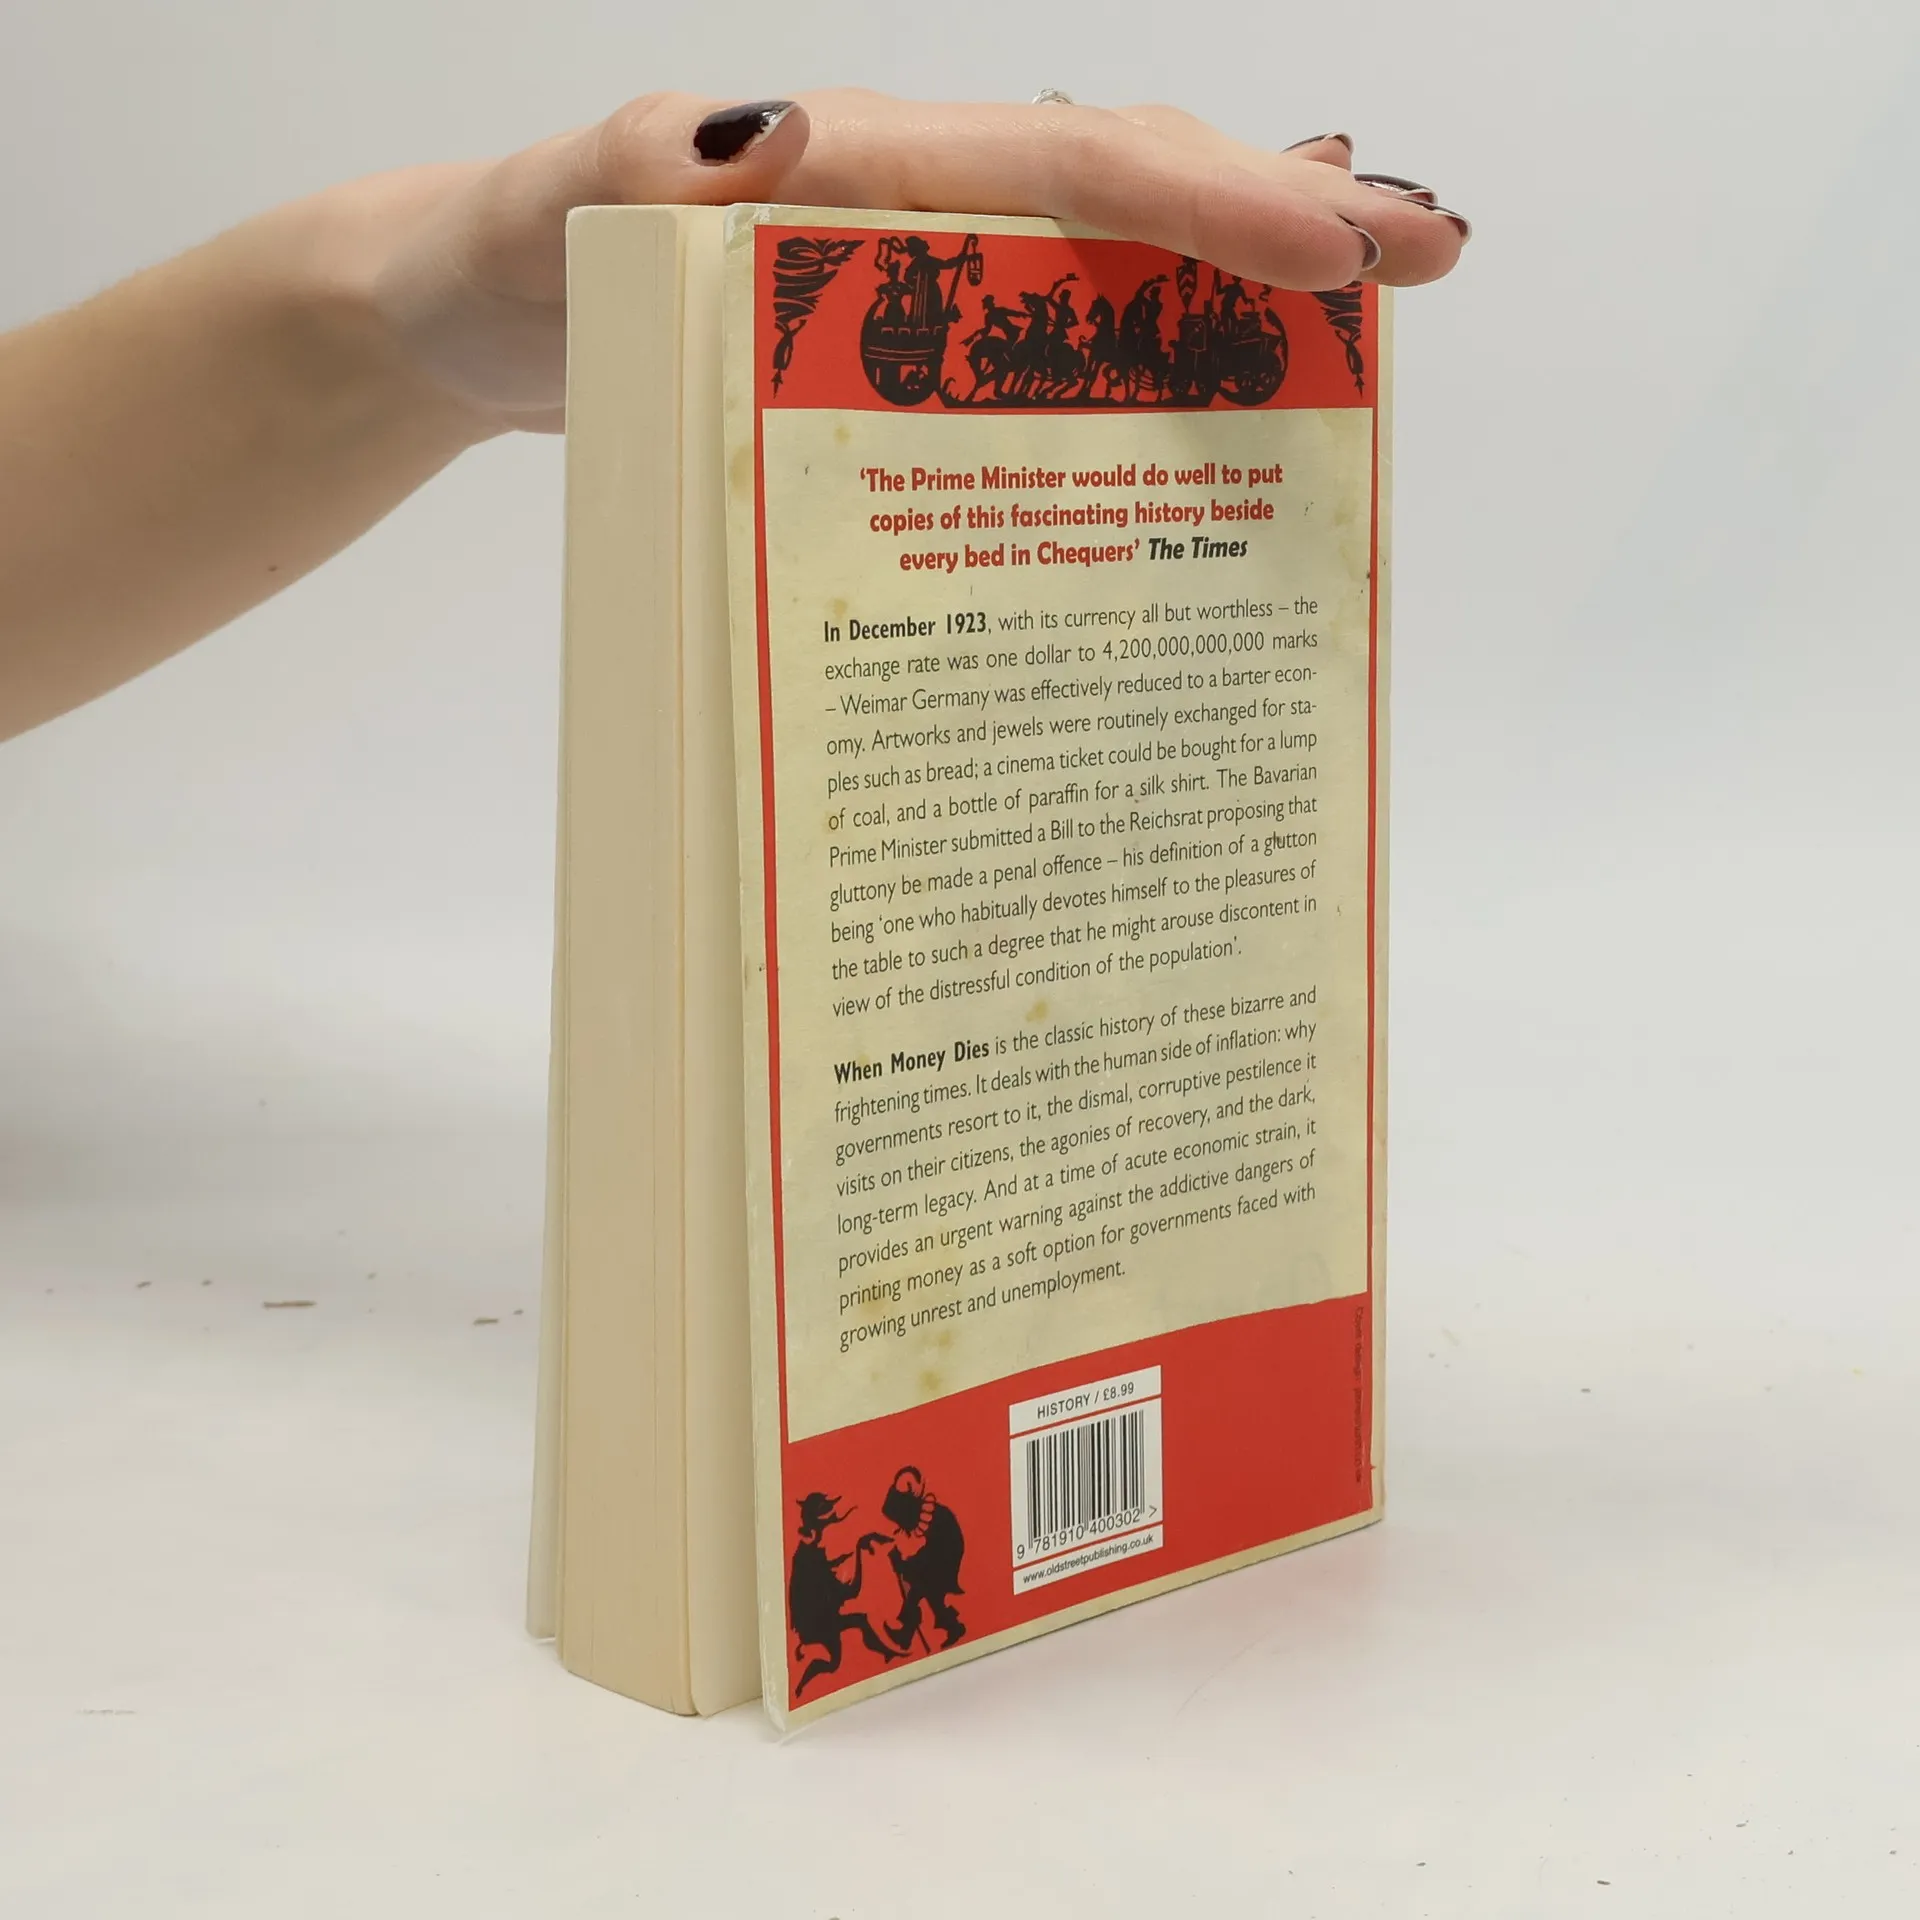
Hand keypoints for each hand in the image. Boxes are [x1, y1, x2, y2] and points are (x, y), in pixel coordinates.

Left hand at [368, 89, 1470, 434]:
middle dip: (1278, 219)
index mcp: (862, 166)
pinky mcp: (900, 347)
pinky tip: (1216, 385)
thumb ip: (642, 175)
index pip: (1068, 172)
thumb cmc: (512, 265)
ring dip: (1241, 280)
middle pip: (1126, 196)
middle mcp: (915, 206)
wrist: (476, 320)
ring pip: (1108, 263)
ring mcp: (917, 278)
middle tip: (1425, 254)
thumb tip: (770, 131)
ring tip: (1372, 302)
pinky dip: (1143, 348)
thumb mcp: (559, 215)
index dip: (1210, 202)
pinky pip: (1044, 340)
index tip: (1339, 248)